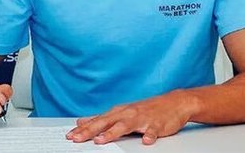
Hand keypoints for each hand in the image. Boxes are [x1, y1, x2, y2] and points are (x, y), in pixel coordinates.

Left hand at [66, 90, 195, 144]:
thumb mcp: (122, 112)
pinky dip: (149, 135)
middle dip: (90, 131)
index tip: (70, 135)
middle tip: (77, 138)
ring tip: (101, 140)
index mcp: (119, 112)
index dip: (83, 129)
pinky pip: (153, 131)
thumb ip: (102, 118)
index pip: (97, 121)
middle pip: (106, 123)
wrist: (174, 103)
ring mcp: (142, 119)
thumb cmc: (147, 109)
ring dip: (113, 132)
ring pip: (125, 126)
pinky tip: (146, 141)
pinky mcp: (157, 124)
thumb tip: (82, 121)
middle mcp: (128, 114)